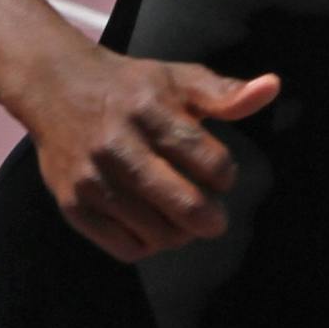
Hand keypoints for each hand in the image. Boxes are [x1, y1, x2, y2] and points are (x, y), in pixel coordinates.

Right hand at [13, 48, 279, 262]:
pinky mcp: (73, 205)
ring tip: (183, 217)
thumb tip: (271, 87)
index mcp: (151, 111)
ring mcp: (92, 179)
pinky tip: (154, 225)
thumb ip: (226, 93)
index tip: (222, 173)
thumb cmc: (133, 87)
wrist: (57, 88)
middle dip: (212, 218)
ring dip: (182, 233)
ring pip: (157, 233)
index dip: (226, 174)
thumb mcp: (180, 79)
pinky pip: (125, 248)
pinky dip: (149, 244)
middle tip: (215, 216)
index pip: (209, 162)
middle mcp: (118, 146)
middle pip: (185, 204)